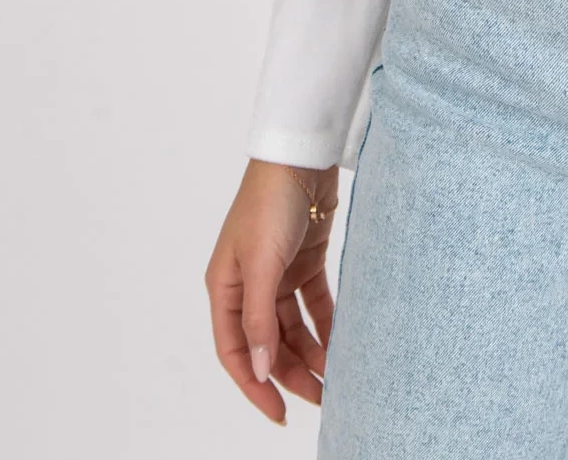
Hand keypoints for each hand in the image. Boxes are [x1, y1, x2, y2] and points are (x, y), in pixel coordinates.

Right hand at [204, 159, 338, 425]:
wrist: (301, 154)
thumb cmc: (271, 202)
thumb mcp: (262, 263)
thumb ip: (260, 319)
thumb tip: (262, 370)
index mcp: (225, 288)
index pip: (235, 351)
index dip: (255, 385)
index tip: (279, 413)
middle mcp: (248, 284)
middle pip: (268, 343)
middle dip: (291, 373)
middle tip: (321, 398)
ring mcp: (277, 273)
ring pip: (293, 327)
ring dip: (312, 351)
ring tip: (336, 376)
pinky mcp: (304, 260)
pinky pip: (314, 303)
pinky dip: (326, 323)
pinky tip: (342, 341)